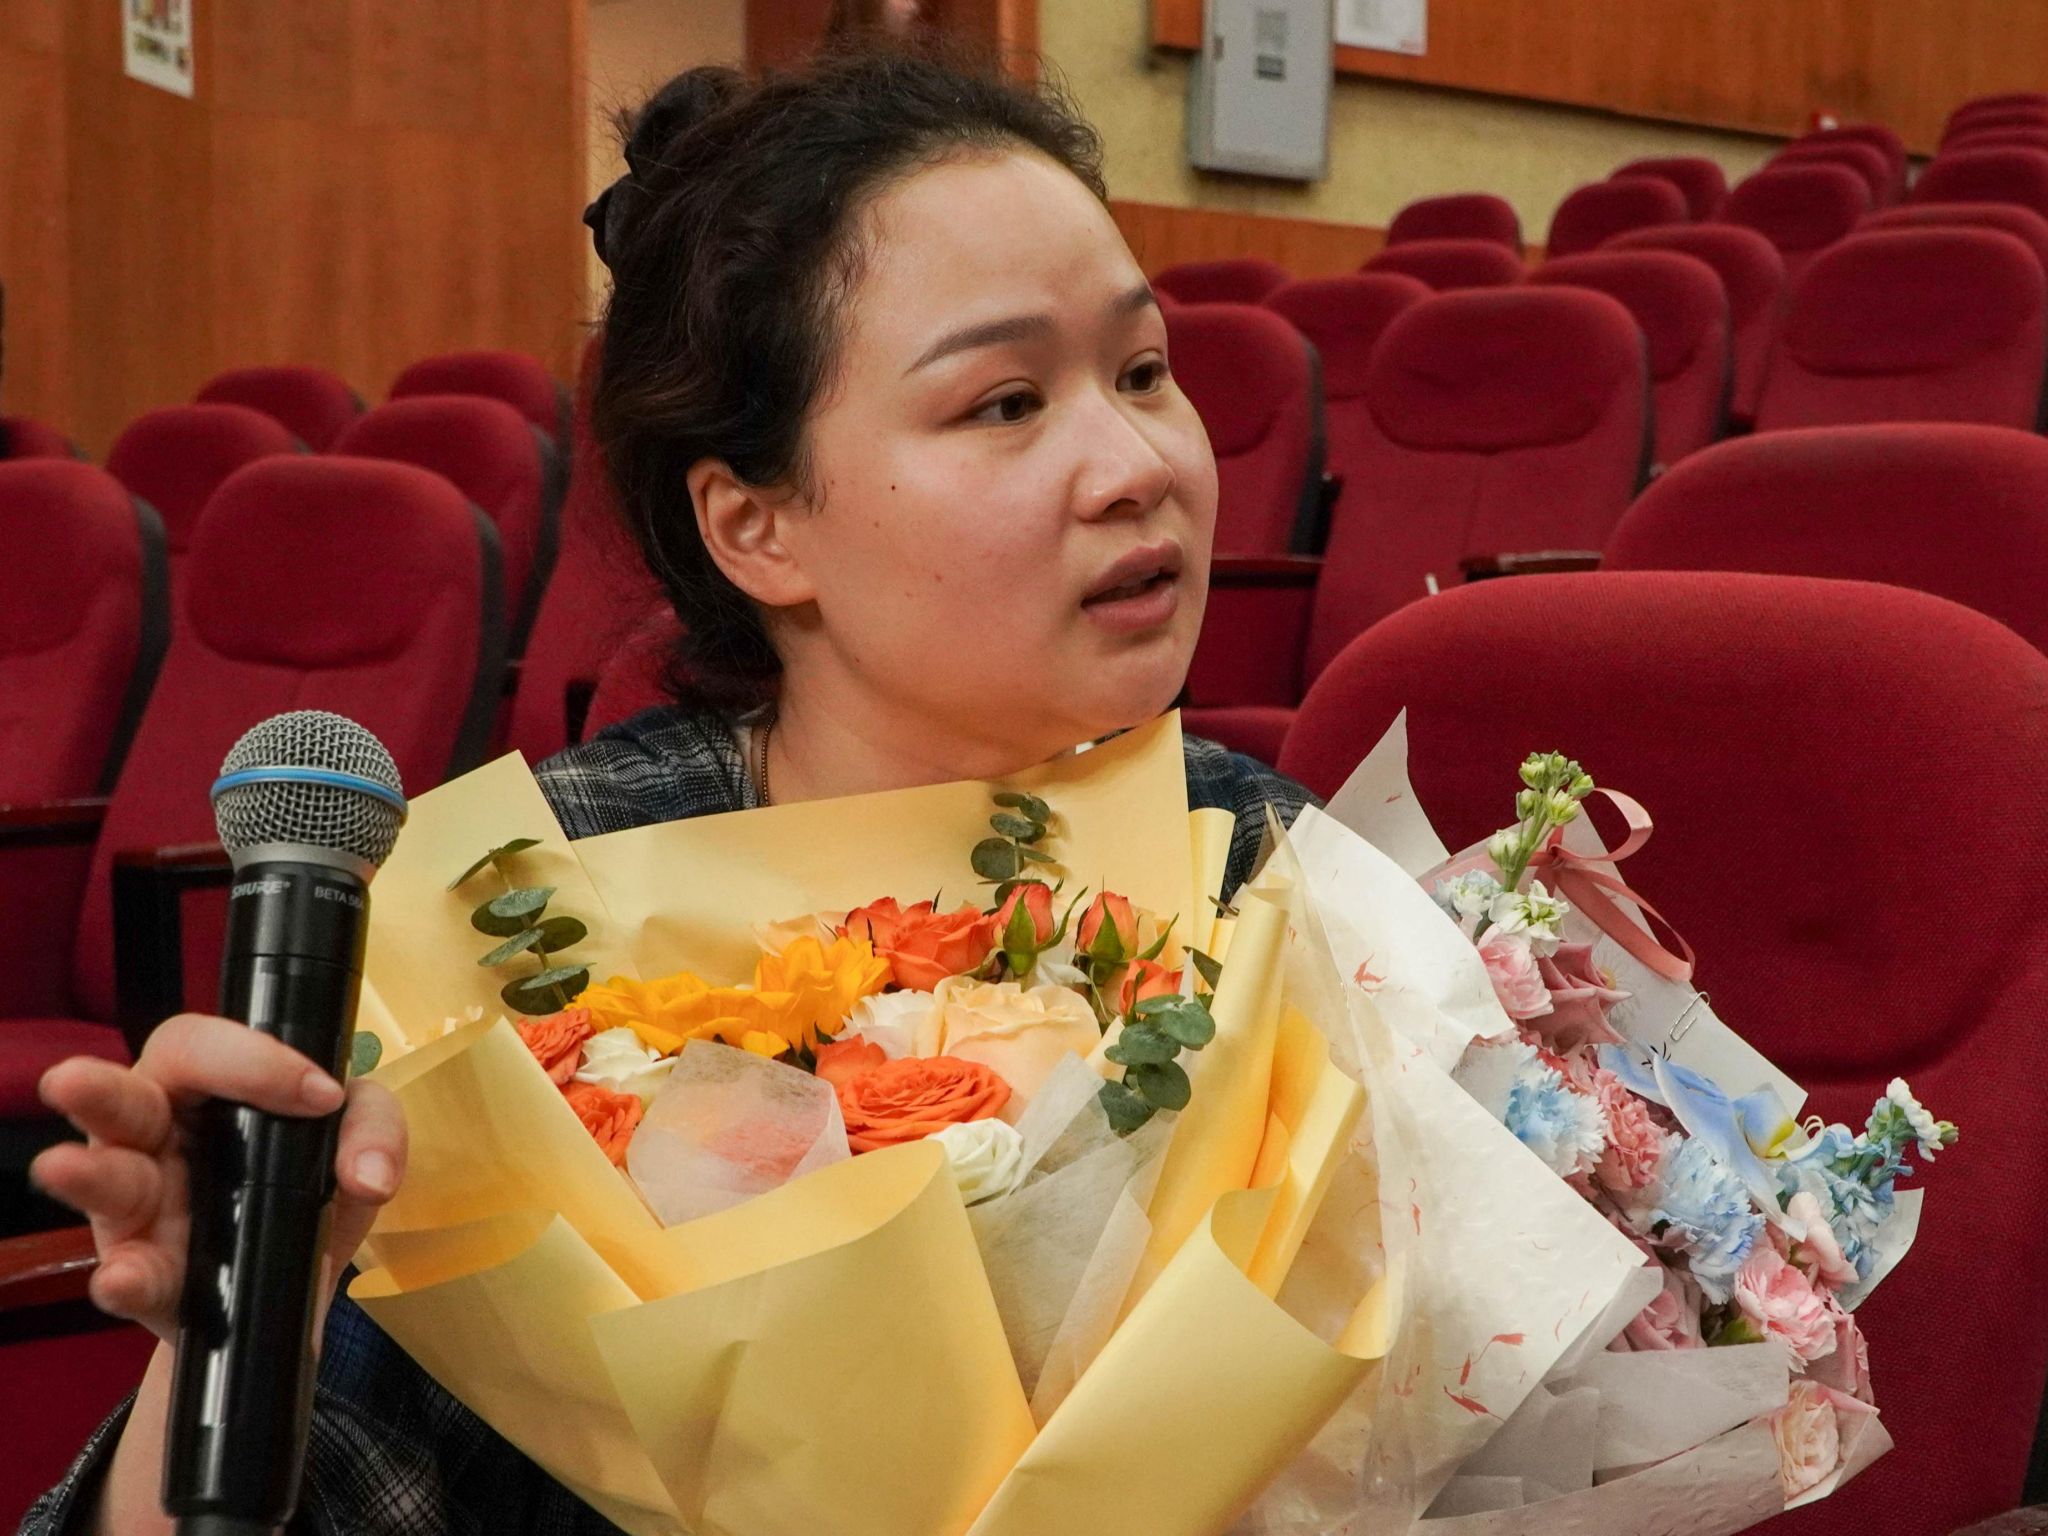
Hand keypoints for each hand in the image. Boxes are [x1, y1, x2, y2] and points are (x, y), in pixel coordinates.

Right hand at [30, 1013, 406, 1344]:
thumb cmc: (307, 1185)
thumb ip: (373, 1130)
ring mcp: (141, 1205)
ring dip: (85, 1175)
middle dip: (96, 1090)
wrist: (300, 1284)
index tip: (320, 1096)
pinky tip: (124, 1278)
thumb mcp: (354, 1141)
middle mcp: (157, 1135)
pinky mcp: (146, 1270)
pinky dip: (124, 1278)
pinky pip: (126, 1273)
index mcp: (205, 1086)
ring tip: (59, 1168)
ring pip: (104, 1179)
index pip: (202, 1047)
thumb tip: (370, 1174)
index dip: (253, 1060)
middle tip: (72, 1081)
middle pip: (120, 1099)